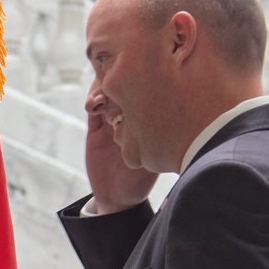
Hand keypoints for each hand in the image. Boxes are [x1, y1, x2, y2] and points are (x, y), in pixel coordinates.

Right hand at [84, 79, 157, 213]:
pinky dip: (92, 102)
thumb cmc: (142, 180)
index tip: (145, 72)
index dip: (146, 74)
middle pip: (128, 82)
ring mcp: (114, 117)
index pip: (150, 85)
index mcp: (152, 115)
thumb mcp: (156, 157)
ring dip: (104, 88)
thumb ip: (159, 136)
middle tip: (121, 78)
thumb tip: (176, 115)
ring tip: (104, 98)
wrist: (117, 196)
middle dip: (123, 76)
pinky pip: (93, 107)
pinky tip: (94, 105)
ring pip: (108, 90)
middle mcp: (134, 111)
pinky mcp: (96, 126)